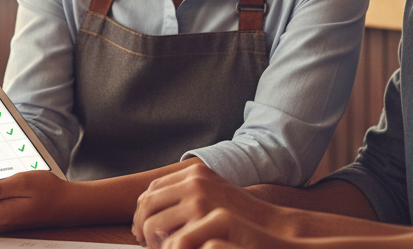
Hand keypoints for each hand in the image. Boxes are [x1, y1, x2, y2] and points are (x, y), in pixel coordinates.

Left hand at [133, 164, 286, 248]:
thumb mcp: (214, 194)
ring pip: (153, 223)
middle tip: (144, 241)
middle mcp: (194, 181)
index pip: (153, 188)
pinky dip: (165, 247)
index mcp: (194, 171)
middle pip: (148, 203)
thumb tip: (152, 210)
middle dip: (141, 225)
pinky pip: (169, 237)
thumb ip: (188, 195)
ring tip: (157, 248)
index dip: (144, 209)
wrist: (270, 227)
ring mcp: (198, 199)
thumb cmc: (241, 216)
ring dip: (150, 239)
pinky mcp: (204, 220)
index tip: (143, 225)